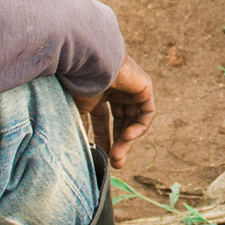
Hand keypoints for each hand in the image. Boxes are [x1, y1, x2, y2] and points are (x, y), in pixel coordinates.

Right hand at [74, 53, 154, 167]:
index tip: (100, 157)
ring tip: (117, 157)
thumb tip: (78, 148)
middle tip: (113, 162)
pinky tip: (127, 137)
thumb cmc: (78, 82)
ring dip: (126, 141)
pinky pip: (147, 113)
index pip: (103, 119)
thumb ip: (80, 127)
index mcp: (98, 91)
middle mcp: (115, 89)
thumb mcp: (77, 109)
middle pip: (120, 121)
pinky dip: (139, 128)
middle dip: (117, 143)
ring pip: (133, 120)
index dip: (102, 138)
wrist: (91, 63)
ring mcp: (130, 88)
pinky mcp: (144, 87)